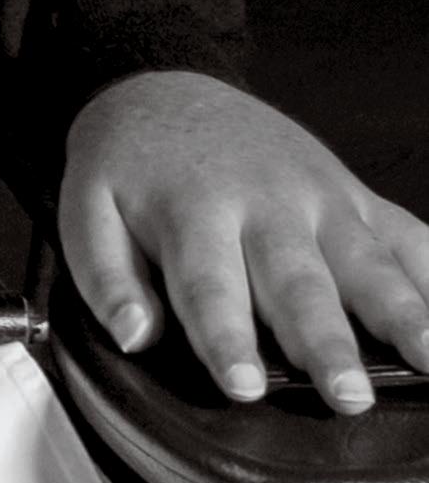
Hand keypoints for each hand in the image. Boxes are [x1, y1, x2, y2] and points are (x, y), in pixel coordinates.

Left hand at [61, 70, 428, 412]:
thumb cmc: (128, 164)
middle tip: (349, 394)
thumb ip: (104, 275)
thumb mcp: (85, 208)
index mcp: (194, 211)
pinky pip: (408, 232)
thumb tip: (133, 336)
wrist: (165, 88)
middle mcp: (266, 203)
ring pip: (366, 261)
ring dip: (402, 313)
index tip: (245, 387)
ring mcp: (320, 197)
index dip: (227, 339)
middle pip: (299, 282)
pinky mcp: (354, 194)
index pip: (209, 286)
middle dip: (327, 342)